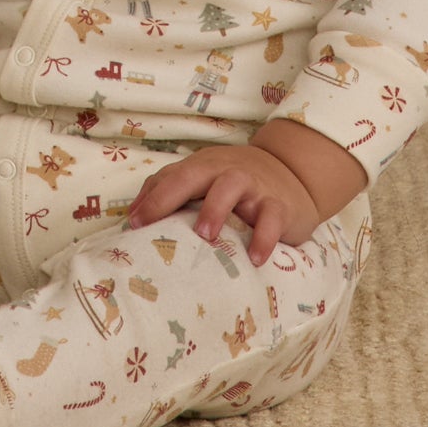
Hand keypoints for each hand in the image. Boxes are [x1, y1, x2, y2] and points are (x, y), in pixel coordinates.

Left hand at [125, 142, 322, 265]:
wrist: (295, 172)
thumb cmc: (237, 184)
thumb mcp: (205, 181)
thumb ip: (169, 191)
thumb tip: (133, 216)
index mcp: (203, 167)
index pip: (172, 177)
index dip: (152, 199)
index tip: (134, 224)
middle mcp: (225, 171)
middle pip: (195, 175)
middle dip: (172, 195)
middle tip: (155, 225)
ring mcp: (253, 186)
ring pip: (232, 186)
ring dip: (215, 208)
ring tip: (205, 236)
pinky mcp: (279, 205)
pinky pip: (272, 218)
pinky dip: (263, 237)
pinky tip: (254, 258)